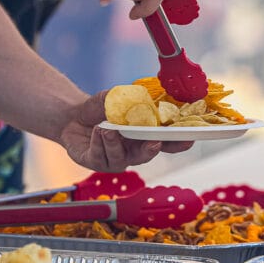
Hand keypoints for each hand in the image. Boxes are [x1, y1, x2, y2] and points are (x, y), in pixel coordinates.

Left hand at [59, 91, 191, 170]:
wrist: (73, 115)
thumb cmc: (100, 109)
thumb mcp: (116, 99)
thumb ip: (131, 100)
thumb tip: (146, 99)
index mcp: (143, 136)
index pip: (165, 142)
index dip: (178, 142)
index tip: (190, 139)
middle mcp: (132, 151)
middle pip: (147, 156)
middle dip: (151, 151)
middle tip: (154, 143)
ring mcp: (115, 160)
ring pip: (120, 159)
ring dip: (114, 143)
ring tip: (106, 129)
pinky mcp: (96, 163)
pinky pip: (100, 158)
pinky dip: (98, 143)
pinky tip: (95, 132)